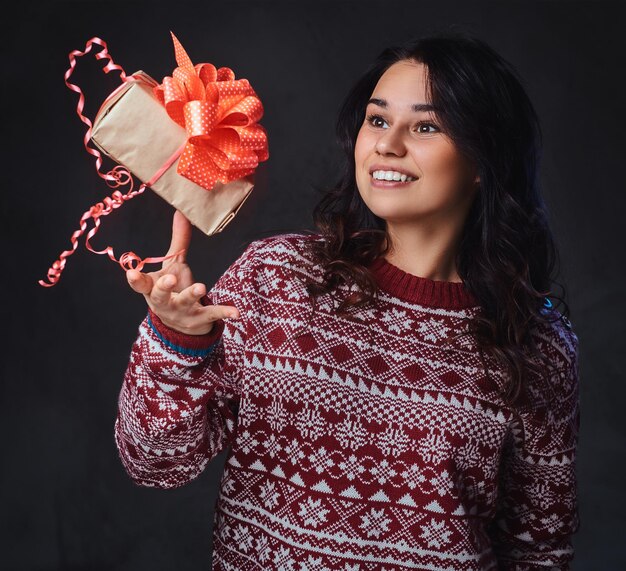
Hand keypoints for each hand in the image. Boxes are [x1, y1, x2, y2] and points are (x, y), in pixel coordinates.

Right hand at [126, 210, 239, 334]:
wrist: (180, 323)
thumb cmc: (173, 288)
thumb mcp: (172, 265)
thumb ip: (177, 241)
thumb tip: (181, 212)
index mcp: (152, 287)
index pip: (141, 284)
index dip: (136, 280)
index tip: (132, 273)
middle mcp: (163, 302)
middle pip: (159, 295)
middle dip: (164, 287)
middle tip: (170, 279)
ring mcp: (181, 311)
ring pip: (185, 303)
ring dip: (192, 295)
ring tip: (201, 287)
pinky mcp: (199, 318)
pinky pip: (212, 314)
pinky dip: (224, 312)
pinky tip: (236, 312)